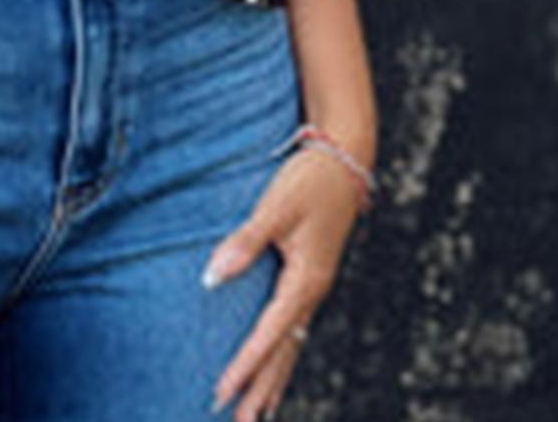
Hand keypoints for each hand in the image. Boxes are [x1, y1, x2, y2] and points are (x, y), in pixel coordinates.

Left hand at [203, 145, 364, 420]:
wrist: (345, 160)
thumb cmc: (309, 180)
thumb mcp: (275, 207)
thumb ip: (244, 241)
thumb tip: (212, 276)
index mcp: (305, 281)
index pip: (269, 335)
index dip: (244, 365)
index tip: (221, 392)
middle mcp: (312, 291)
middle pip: (284, 353)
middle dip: (260, 389)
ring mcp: (314, 286)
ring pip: (292, 344)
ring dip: (273, 379)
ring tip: (256, 412)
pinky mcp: (311, 276)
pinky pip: (294, 328)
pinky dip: (282, 353)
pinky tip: (275, 364)